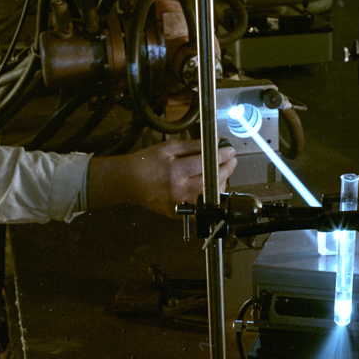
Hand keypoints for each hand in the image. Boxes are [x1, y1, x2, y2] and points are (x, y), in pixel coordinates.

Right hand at [88, 141, 237, 217]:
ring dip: (220, 184)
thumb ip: (192, 146)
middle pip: (213, 181)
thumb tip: (213, 145)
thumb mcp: (168, 147)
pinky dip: (209, 198)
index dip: (223, 156)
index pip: (207, 164)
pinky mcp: (177, 214)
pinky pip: (200, 208)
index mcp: (176, 172)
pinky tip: (211, 188)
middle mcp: (179, 190)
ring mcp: (179, 205)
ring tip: (221, 173)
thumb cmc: (146, 162)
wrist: (127, 182)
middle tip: (231, 161)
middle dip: (227, 169)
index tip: (231, 151)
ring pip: (210, 197)